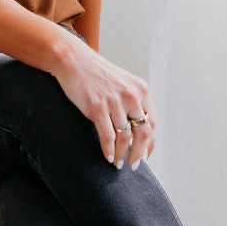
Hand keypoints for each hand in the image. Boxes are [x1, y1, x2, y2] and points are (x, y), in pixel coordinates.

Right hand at [51, 32, 156, 168]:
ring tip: (118, 163)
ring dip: (123, 154)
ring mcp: (114, 101)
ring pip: (125, 137)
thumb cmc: (96, 74)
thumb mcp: (122, 84)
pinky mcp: (97, 107)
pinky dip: (109, 150)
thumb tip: (138, 133)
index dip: (149, 141)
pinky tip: (108, 157)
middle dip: (139, 153)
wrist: (73, 60)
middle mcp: (131, 95)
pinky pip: (107, 136)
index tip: (145, 153)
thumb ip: (132, 103)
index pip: (152, 122)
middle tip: (134, 164)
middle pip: (143, 133)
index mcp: (141, 89)